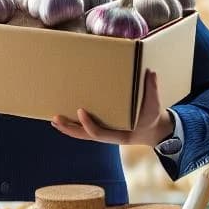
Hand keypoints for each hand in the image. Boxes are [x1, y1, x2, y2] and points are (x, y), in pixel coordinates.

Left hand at [51, 70, 174, 146]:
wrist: (152, 132)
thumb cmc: (151, 118)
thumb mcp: (154, 106)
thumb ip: (151, 89)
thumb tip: (151, 72)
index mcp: (120, 134)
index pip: (98, 133)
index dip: (88, 124)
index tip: (80, 110)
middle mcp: (109, 135)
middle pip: (84, 136)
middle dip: (70, 128)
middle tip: (55, 118)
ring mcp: (104, 134)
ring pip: (82, 134)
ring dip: (67, 128)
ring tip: (54, 119)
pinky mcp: (102, 130)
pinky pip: (84, 130)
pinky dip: (73, 126)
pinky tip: (63, 120)